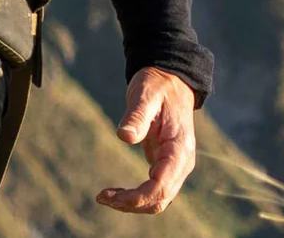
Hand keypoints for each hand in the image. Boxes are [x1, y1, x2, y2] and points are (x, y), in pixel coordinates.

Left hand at [95, 66, 196, 214]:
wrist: (170, 80)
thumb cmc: (157, 86)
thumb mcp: (145, 95)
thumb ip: (137, 116)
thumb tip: (124, 137)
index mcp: (179, 149)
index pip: (161, 186)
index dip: (137, 197)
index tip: (111, 196)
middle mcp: (181, 163)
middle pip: (160, 199)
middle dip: (132, 204)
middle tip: (102, 197)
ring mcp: (175, 166)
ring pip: (158, 199)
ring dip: (133, 204)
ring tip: (105, 197)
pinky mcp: (166, 165)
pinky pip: (154, 190)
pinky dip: (137, 196)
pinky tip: (117, 193)